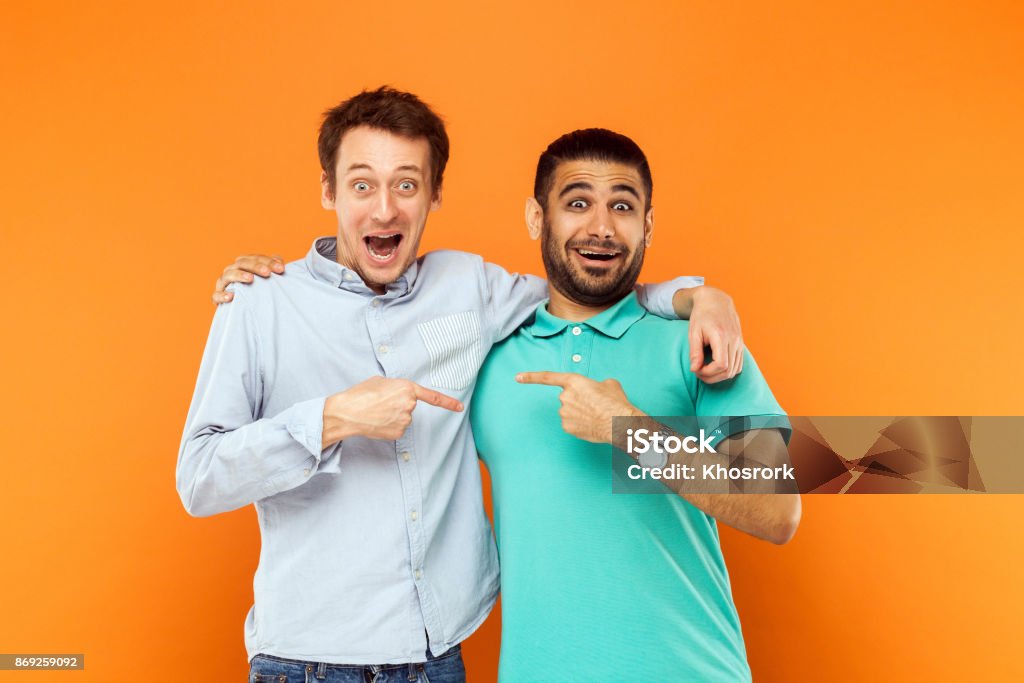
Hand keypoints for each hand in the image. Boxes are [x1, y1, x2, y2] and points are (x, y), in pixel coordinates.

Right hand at [212, 254, 285, 303]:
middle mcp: (232, 270)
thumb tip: (281, 265)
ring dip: (239, 275)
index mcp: (244, 264)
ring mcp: (223, 283)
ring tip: (250, 279)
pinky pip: (216, 295)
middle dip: (255, 266)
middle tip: (267, 273)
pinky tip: (231, 296)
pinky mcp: (217, 297)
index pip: (256, 258)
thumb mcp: (265, 279)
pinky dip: (222, 295)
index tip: (281, 269)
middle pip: (242, 263)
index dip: (268, 261)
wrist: (240, 308)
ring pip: (228, 275)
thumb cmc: (256, 290)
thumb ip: (272, 270)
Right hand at [322, 377, 462, 446]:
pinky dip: (389, 426)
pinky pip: (398, 428)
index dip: (448, 403)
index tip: (460, 408)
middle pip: (410, 406)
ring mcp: (405, 420)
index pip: (432, 397)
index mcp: (407, 388)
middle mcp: (410, 405)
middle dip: (398, 404)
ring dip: (393, 415)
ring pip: (403, 418)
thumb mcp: (381, 381)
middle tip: (380, 402)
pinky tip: (377, 422)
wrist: (348, 412)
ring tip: (376, 411)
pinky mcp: (399, 433)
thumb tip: (396, 394)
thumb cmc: (361, 394)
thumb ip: (395, 386)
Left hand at [515, 371, 642, 443]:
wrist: (618, 423)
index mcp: (573, 381)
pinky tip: (591, 424)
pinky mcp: (567, 427)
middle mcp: (565, 396)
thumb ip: (595, 384)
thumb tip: (596, 390)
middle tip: (595, 405)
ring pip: (569, 411)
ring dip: (580, 413)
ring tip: (596, 415)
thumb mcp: (608, 384)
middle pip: (567, 397)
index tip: (518, 377)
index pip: (547, 377)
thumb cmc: (615, 402)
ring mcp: (564, 413)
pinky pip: (571, 424)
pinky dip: (579, 424)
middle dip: (578, 401)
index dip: (531, 377)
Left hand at [688, 286, 743, 382]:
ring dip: (720, 376)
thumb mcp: (694, 332)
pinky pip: (739, 365)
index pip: (721, 365)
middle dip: (712, 377)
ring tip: (705, 371)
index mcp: (721, 336)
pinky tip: (715, 367)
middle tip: (698, 372)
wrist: (716, 301)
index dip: (708, 373)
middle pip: (729, 371)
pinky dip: (728, 371)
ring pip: (735, 370)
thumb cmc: (702, 315)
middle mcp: (734, 340)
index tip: (696, 369)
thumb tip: (695, 369)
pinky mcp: (741, 345)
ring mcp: (740, 343)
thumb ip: (694, 352)